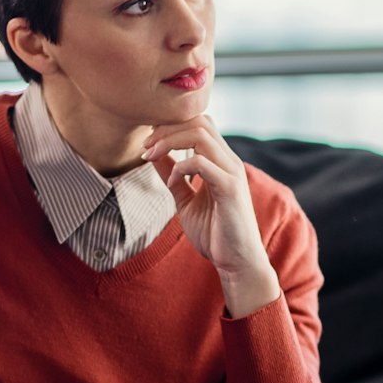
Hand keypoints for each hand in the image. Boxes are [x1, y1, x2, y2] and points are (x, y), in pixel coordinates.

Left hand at [142, 115, 279, 316]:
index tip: (148, 143)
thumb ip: (172, 176)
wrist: (237, 262)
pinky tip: (171, 183)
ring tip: (151, 156)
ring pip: (200, 134)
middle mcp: (229, 161)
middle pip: (198, 121)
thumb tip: (153, 155)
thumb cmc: (214, 233)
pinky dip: (179, 167)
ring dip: (169, 141)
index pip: (199, 123)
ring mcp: (232, 172)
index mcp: (221, 161)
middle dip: (166, 128)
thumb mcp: (185, 200)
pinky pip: (201, 162)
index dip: (171, 125)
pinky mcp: (230, 188)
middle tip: (145, 147)